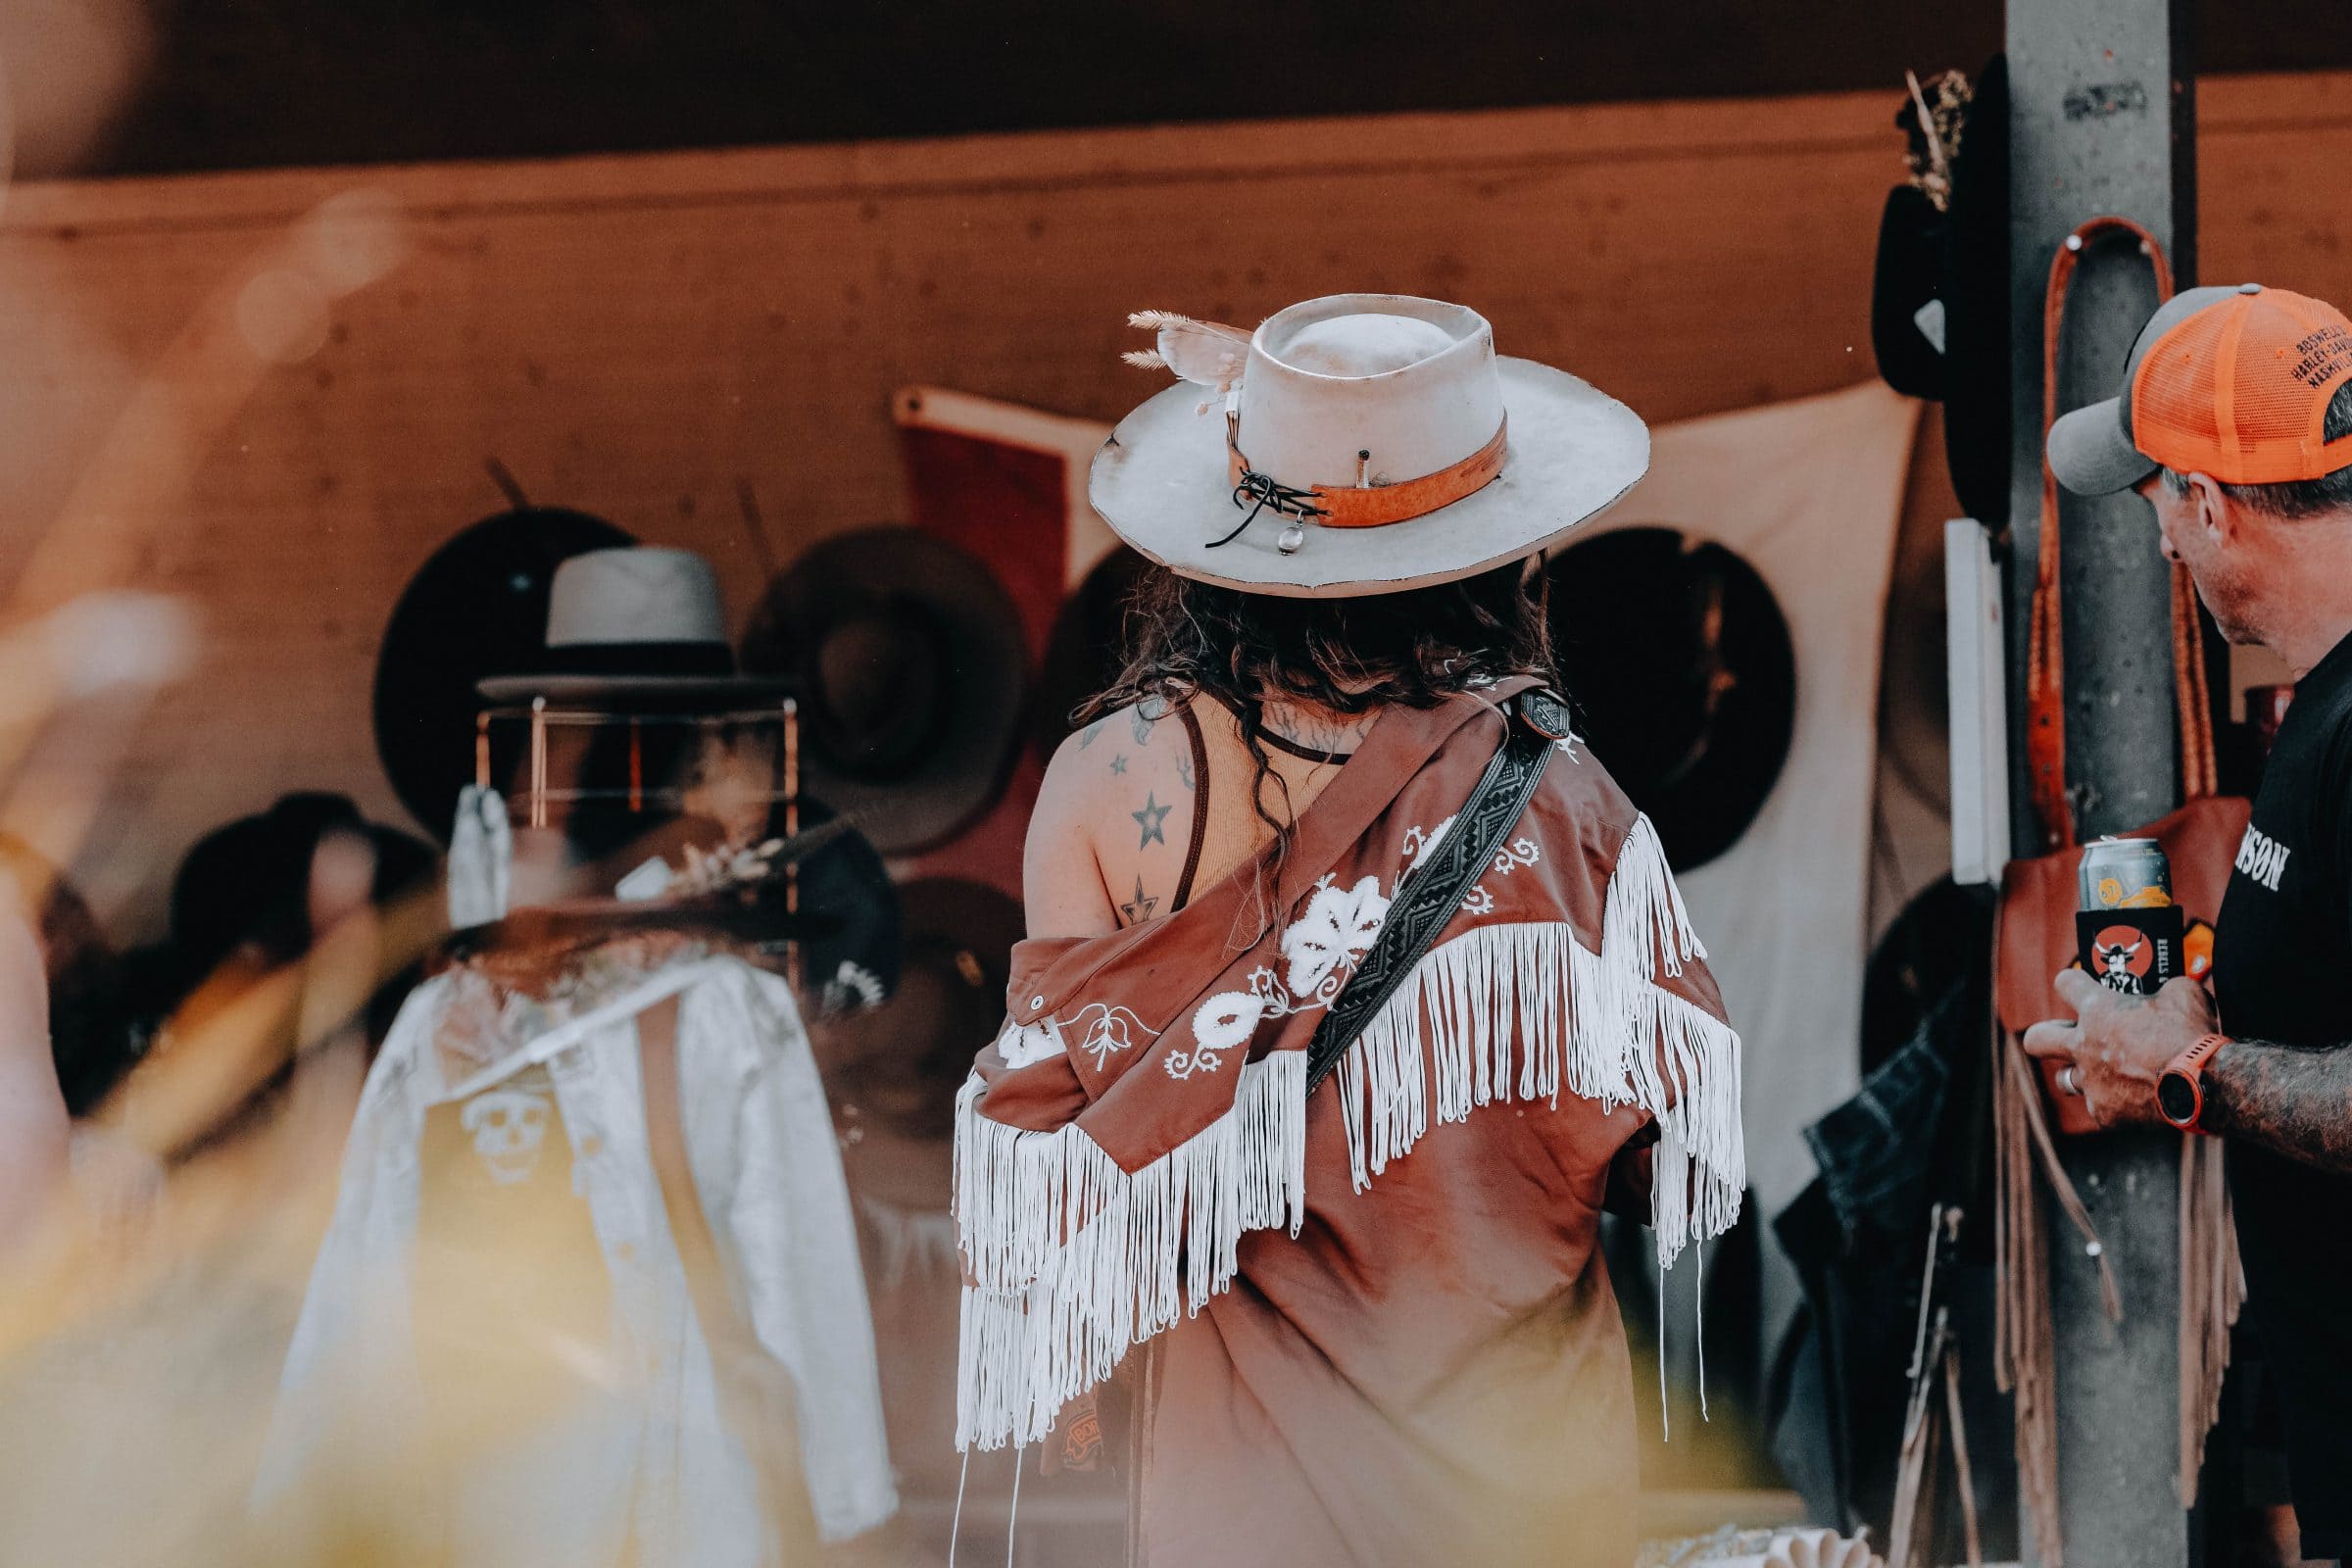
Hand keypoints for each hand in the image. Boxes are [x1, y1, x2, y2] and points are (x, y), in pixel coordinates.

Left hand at [2021, 969, 2217, 1129]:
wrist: (2205, 1085)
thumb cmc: (2192, 1034)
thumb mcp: (2183, 993)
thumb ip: (2165, 989)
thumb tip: (2168, 992)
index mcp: (2098, 1009)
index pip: (2066, 983)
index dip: (2073, 982)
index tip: (2079, 986)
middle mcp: (2083, 1045)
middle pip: (2036, 1039)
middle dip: (2043, 1035)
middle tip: (2064, 1035)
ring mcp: (2091, 1082)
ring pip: (2065, 1079)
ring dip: (2079, 1073)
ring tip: (2102, 1072)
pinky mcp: (2105, 1113)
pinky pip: (2101, 1107)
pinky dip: (2116, 1103)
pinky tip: (2138, 1098)